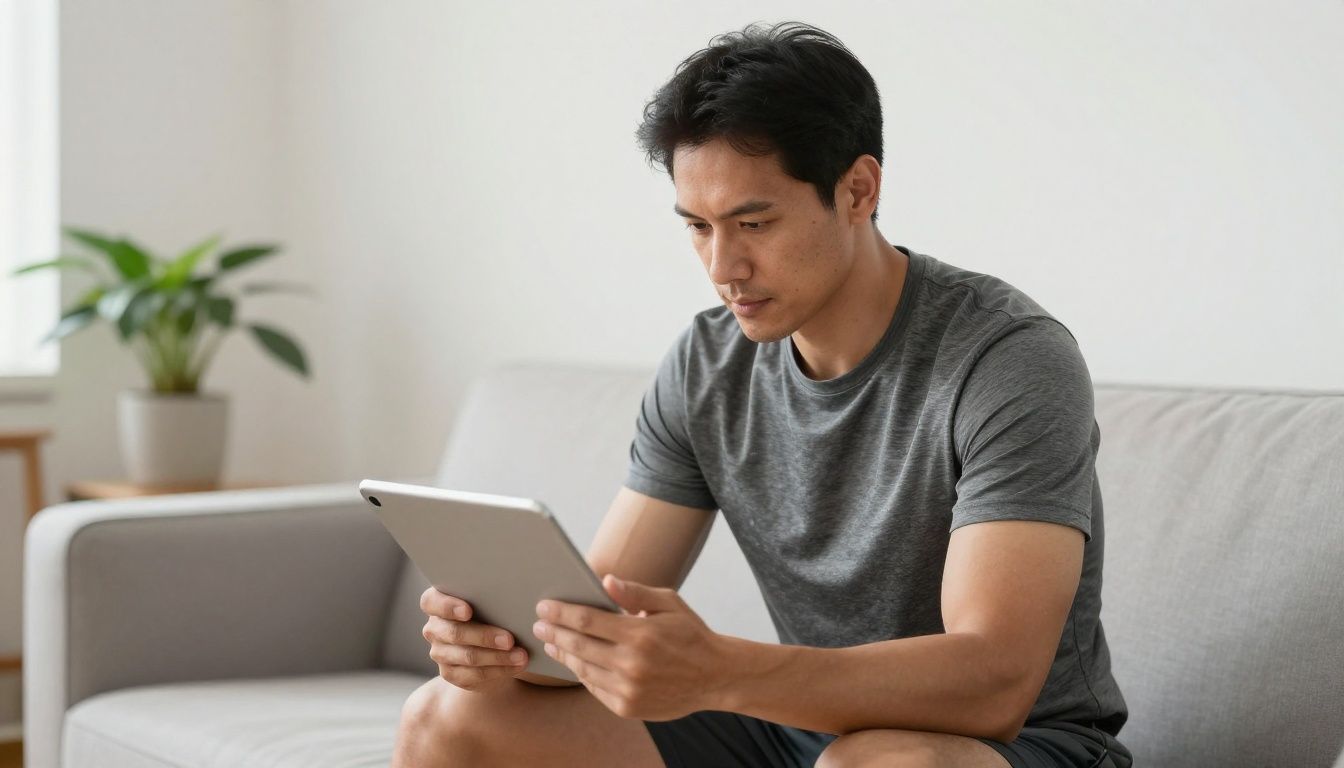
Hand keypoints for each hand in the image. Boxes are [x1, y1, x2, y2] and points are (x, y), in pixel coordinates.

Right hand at [420, 586, 529, 691]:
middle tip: (510, 639)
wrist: (491, 644)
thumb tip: (513, 593)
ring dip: (497, 657)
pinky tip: (516, 666)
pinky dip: (499, 670)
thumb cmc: (491, 610)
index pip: (431, 602)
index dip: (448, 606)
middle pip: (454, 632)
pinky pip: (474, 675)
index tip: (468, 611)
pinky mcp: (450, 673)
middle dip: (484, 636)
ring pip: (467, 656)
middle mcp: (434, 628)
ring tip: (521, 655)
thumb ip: (491, 596)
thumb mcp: (489, 601)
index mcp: (436, 603)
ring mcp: (440, 652)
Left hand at [532, 574, 730, 720]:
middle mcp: (631, 664)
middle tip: (538, 624)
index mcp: (640, 633)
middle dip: (554, 632)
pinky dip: (581, 674)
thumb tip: (605, 581)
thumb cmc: (690, 634)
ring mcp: (628, 689)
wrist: (715, 677)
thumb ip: (635, 592)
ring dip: (563, 654)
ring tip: (552, 642)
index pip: (587, 620)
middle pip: (578, 645)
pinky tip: (574, 662)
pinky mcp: (627, 707)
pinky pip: (594, 688)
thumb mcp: (669, 603)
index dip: (561, 612)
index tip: (544, 606)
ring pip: (583, 669)